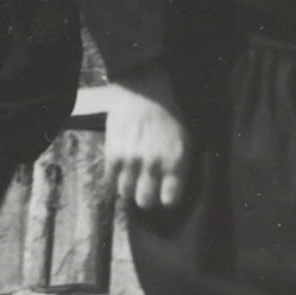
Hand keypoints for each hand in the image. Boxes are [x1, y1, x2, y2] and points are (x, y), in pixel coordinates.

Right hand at [106, 75, 191, 210]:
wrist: (145, 93)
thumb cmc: (168, 117)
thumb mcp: (185, 140)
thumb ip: (179, 166)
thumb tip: (171, 189)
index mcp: (175, 162)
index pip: (170, 199)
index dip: (166, 200)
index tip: (164, 196)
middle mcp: (153, 165)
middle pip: (145, 201)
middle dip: (146, 199)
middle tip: (145, 192)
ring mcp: (131, 161)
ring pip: (126, 193)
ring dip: (128, 190)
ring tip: (131, 181)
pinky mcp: (113, 154)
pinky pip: (110, 180)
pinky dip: (114, 180)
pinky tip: (119, 173)